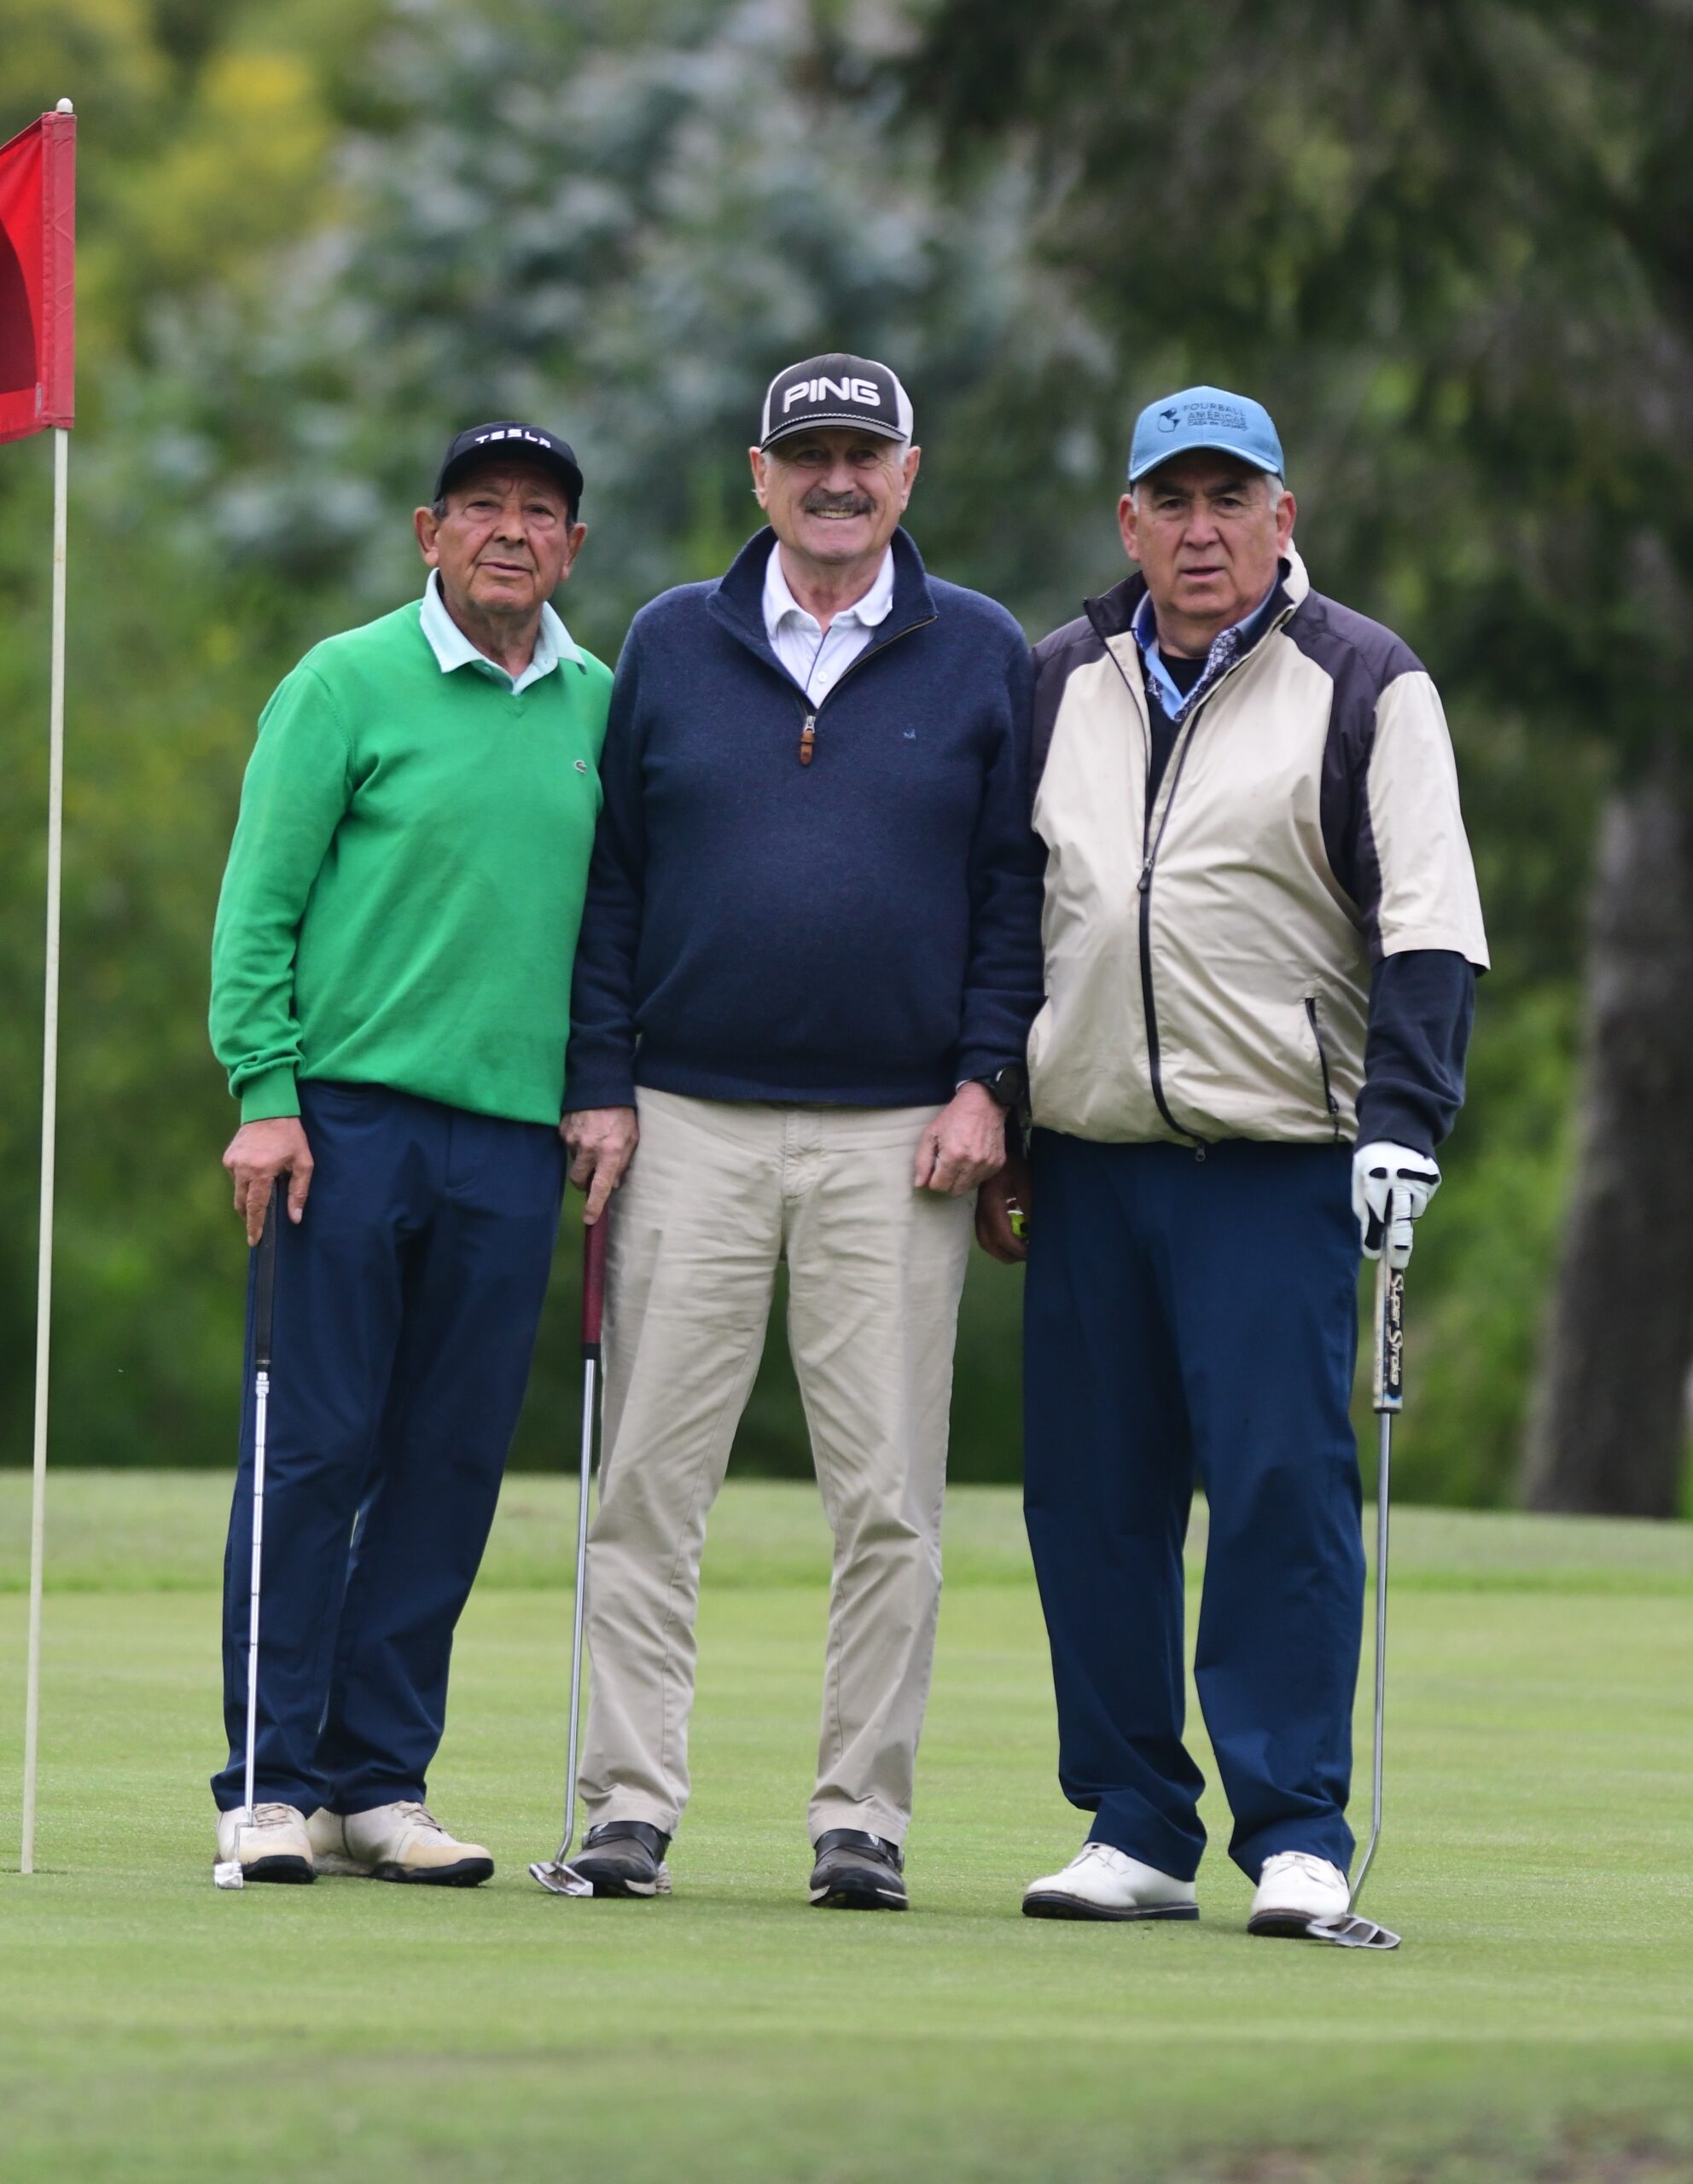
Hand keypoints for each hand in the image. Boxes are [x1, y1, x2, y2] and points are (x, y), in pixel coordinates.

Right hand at [223, 1117, 313, 1245]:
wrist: (269, 1110)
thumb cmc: (291, 1137)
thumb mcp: (303, 1163)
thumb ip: (299, 1192)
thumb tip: (295, 1218)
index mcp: (261, 1171)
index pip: (255, 1207)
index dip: (255, 1226)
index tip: (253, 1241)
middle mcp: (242, 1169)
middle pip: (242, 1203)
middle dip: (250, 1216)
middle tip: (259, 1224)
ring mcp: (232, 1162)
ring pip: (238, 1191)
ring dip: (248, 1197)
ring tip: (264, 1191)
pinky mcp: (228, 1157)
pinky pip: (235, 1177)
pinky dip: (245, 1181)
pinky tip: (258, 1172)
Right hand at [562, 1105, 638, 1222]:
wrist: (601, 1085)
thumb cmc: (622, 1113)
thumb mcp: (632, 1138)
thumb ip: (623, 1163)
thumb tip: (613, 1185)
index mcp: (610, 1151)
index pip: (601, 1185)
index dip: (594, 1204)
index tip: (589, 1219)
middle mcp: (589, 1148)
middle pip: (579, 1179)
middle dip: (584, 1182)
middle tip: (592, 1173)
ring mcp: (573, 1139)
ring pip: (574, 1161)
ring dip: (582, 1157)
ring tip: (593, 1138)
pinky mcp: (562, 1130)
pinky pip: (567, 1145)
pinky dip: (575, 1143)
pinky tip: (585, 1129)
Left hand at [913, 1082, 1004, 1196]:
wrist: (983, 1103)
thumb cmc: (954, 1117)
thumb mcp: (931, 1134)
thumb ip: (922, 1161)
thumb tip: (919, 1184)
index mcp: (953, 1156)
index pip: (939, 1186)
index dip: (933, 1180)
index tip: (934, 1169)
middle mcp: (972, 1164)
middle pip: (954, 1191)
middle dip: (946, 1183)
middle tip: (944, 1168)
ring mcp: (987, 1165)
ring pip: (968, 1188)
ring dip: (959, 1180)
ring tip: (958, 1162)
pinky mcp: (997, 1164)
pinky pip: (981, 1180)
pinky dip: (973, 1175)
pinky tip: (970, 1160)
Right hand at [975, 1147, 1030, 1263]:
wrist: (997, 1149)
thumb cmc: (1013, 1163)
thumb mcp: (1025, 1181)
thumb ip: (1030, 1207)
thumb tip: (1035, 1231)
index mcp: (991, 1204)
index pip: (1002, 1236)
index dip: (1017, 1249)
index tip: (1032, 1253)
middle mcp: (981, 1211)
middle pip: (988, 1244)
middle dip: (1007, 1255)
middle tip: (1026, 1255)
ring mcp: (978, 1210)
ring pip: (984, 1239)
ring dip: (1001, 1249)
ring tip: (1020, 1247)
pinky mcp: (980, 1209)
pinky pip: (985, 1231)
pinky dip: (998, 1238)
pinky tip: (1013, 1232)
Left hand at [1352, 1140, 1440, 1267]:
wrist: (1398, 1129)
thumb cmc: (1370, 1159)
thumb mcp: (1359, 1181)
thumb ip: (1364, 1212)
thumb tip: (1372, 1245)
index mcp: (1376, 1180)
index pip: (1377, 1219)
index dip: (1376, 1240)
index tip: (1376, 1256)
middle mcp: (1401, 1182)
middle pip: (1403, 1224)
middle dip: (1399, 1247)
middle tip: (1398, 1263)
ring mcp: (1421, 1181)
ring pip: (1413, 1213)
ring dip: (1404, 1216)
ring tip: (1394, 1199)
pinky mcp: (1434, 1180)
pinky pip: (1422, 1201)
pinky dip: (1413, 1201)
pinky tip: (1406, 1186)